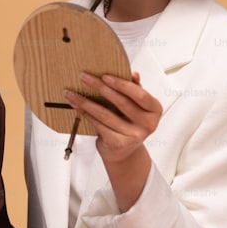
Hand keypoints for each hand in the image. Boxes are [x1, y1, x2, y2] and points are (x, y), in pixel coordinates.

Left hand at [64, 72, 161, 209]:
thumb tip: (134, 75)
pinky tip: (77, 107)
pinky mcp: (118, 144)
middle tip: (84, 77)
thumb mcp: (135, 107)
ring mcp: (133, 135)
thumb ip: (135, 90)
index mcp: (154, 110)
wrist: (124, 152)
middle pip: (121, 102)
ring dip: (86, 102)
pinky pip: (99, 125)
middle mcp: (147, 124)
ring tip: (72, 93)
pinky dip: (86, 115)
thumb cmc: (129, 124)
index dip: (122, 84)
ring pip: (105, 114)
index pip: (139, 94)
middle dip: (99, 87)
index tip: (104, 76)